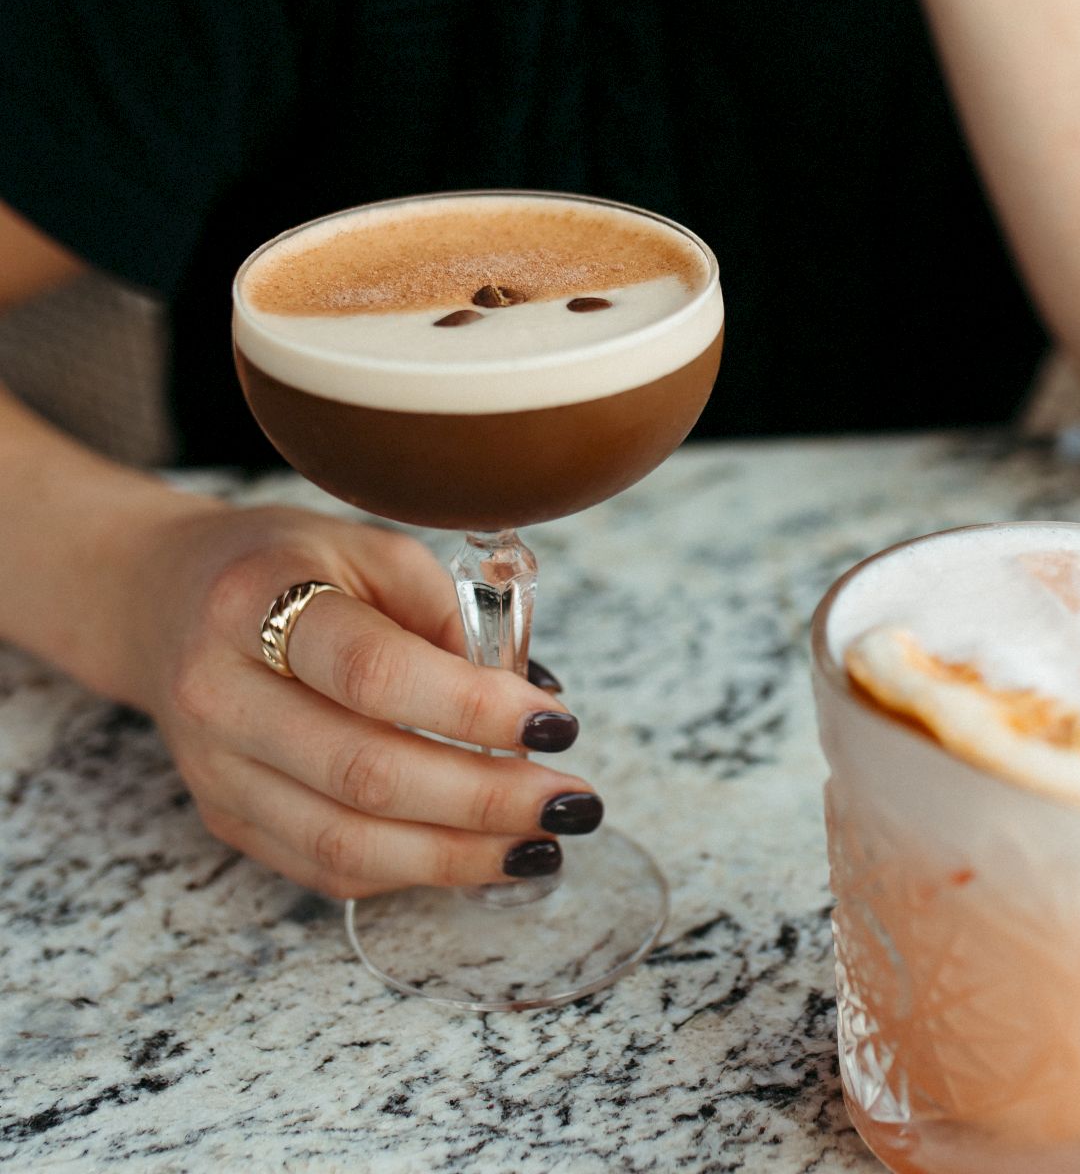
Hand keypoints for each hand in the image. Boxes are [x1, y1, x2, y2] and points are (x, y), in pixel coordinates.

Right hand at [119, 503, 596, 897]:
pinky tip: (476, 855)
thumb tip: (535, 699)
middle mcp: (222, 691)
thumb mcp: (373, 552)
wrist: (166, 599)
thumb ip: (452, 617)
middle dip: (486, 799)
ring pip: (344, 842)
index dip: (474, 708)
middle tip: (570, 803)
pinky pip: (325, 868)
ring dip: (458, 856)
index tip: (557, 724)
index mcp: (258, 600)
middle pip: (364, 773)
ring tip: (541, 846)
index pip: (375, 672)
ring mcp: (215, 767)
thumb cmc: (292, 565)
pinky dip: (412, 870)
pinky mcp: (223, 818)